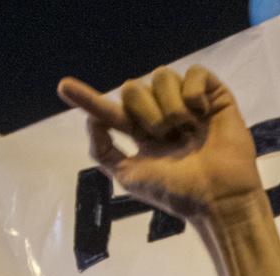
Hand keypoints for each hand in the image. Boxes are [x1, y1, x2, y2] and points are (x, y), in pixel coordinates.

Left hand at [57, 66, 260, 222]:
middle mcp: (162, 114)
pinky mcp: (214, 96)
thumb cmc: (176, 193)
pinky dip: (193, 91)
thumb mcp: (128, 177)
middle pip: (133, 88)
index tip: (62, 87)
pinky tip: (200, 113)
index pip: (109, 111)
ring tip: (185, 130)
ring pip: (162, 76)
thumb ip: (104, 150)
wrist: (216, 198)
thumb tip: (91, 118)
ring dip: (169, 106)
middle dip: (143, 112)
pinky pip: (194, 73)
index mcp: (141, 133)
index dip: (86, 98)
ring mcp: (187, 103)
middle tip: (163, 136)